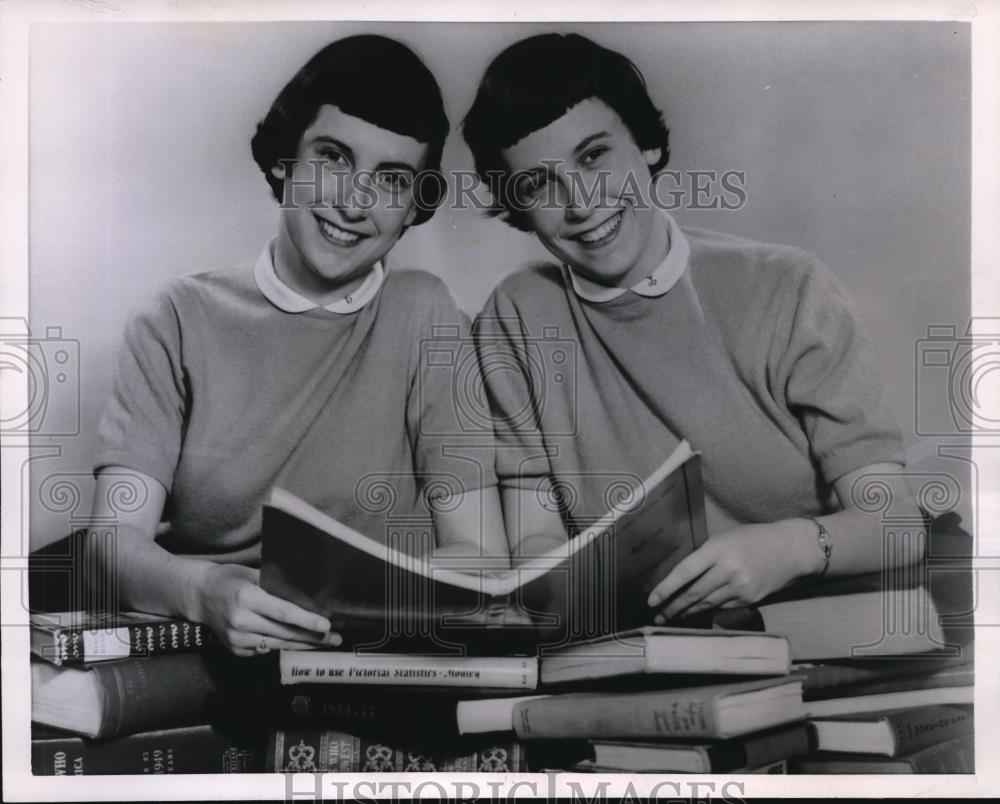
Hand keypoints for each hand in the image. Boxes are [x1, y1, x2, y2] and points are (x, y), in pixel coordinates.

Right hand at [192, 564, 341, 655]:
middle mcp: (241, 621)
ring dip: (302, 645)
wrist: (199, 596)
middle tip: (335, 638)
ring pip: (278, 645)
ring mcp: (237, 639)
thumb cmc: (229, 579)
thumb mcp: (252, 574)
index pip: (283, 613)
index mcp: (247, 599)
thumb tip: (307, 593)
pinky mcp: (235, 649)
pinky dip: (283, 646)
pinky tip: (299, 643)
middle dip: (312, 637)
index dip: (307, 620)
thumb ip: (276, 586)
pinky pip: (266, 649)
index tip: (326, 625)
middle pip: (285, 633)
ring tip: (323, 644)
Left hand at [646, 520, 819, 621]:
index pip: (685, 571)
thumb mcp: (726, 538)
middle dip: (672, 607)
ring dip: (686, 613)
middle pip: (693, 594)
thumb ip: (705, 555)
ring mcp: (740, 587)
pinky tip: (695, 614)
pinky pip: (721, 608)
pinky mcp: (750, 599)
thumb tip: (681, 576)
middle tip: (657, 617)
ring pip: (706, 604)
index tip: (651, 600)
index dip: (666, 588)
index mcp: (718, 549)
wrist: (791, 550)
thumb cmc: (754, 539)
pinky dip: (706, 611)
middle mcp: (729, 569)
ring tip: (671, 618)